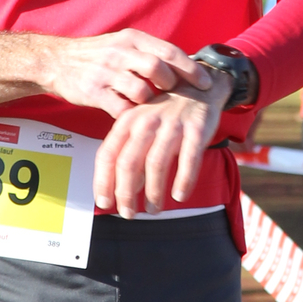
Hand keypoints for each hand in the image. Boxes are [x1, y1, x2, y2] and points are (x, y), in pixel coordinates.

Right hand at [41, 28, 211, 120]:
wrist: (57, 60)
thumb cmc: (98, 55)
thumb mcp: (123, 44)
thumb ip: (150, 53)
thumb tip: (186, 67)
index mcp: (132, 39)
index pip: (168, 51)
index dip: (190, 68)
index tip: (206, 83)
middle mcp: (120, 53)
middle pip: (157, 69)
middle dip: (173, 86)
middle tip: (180, 98)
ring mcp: (105, 73)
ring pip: (141, 91)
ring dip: (152, 103)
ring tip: (154, 109)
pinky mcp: (93, 92)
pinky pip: (120, 108)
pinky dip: (132, 116)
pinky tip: (136, 119)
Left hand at [95, 73, 232, 215]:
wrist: (199, 87)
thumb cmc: (165, 114)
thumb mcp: (140, 125)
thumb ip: (129, 153)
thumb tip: (120, 189)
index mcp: (128, 121)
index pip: (107, 154)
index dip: (103, 181)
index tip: (103, 203)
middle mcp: (147, 122)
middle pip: (128, 163)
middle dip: (126, 193)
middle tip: (128, 213)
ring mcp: (172, 125)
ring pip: (156, 164)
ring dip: (153, 192)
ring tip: (154, 210)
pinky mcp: (197, 129)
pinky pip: (189, 160)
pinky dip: (184, 181)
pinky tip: (179, 196)